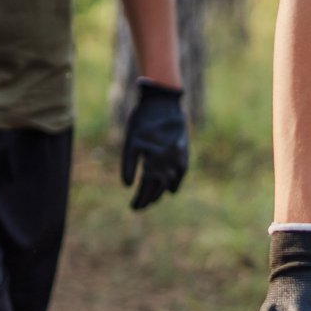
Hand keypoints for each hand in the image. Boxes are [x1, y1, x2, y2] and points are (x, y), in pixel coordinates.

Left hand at [121, 78, 188, 210]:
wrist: (164, 103)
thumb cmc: (143, 120)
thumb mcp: (131, 141)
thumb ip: (129, 163)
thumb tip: (127, 185)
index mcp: (154, 159)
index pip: (147, 186)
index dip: (140, 198)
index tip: (133, 207)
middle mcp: (168, 161)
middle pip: (158, 187)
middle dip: (148, 199)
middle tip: (139, 207)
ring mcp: (177, 157)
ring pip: (170, 182)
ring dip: (160, 192)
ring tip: (152, 199)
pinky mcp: (183, 152)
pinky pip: (181, 173)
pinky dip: (175, 183)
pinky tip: (170, 189)